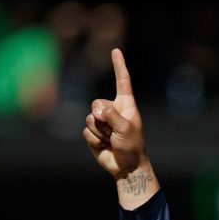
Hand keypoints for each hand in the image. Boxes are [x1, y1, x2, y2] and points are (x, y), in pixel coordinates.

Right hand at [83, 48, 146, 178]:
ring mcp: (102, 122)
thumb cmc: (132, 147)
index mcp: (125, 105)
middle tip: (114, 132)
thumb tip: (95, 111)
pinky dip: (94, 140)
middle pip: (96, 103)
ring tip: (111, 140)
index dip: (119, 66)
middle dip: (102, 118)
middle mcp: (112, 110)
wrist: (126, 167)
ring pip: (89, 118)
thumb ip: (111, 115)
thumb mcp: (126, 128)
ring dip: (100, 132)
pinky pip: (86, 131)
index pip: (122, 82)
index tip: (116, 51)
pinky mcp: (93, 133)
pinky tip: (104, 146)